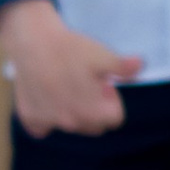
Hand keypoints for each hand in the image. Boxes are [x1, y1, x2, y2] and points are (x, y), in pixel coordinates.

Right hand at [0, 0, 136, 136]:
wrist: (32, 41)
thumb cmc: (70, 47)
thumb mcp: (102, 54)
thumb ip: (122, 67)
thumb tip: (139, 65)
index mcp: (94, 112)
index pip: (114, 119)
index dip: (111, 99)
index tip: (101, 83)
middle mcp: (71, 122)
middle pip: (93, 125)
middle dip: (93, 109)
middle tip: (83, 84)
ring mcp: (48, 122)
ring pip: (69, 125)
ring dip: (71, 112)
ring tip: (64, 86)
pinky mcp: (29, 118)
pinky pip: (42, 128)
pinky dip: (46, 117)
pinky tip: (46, 97)